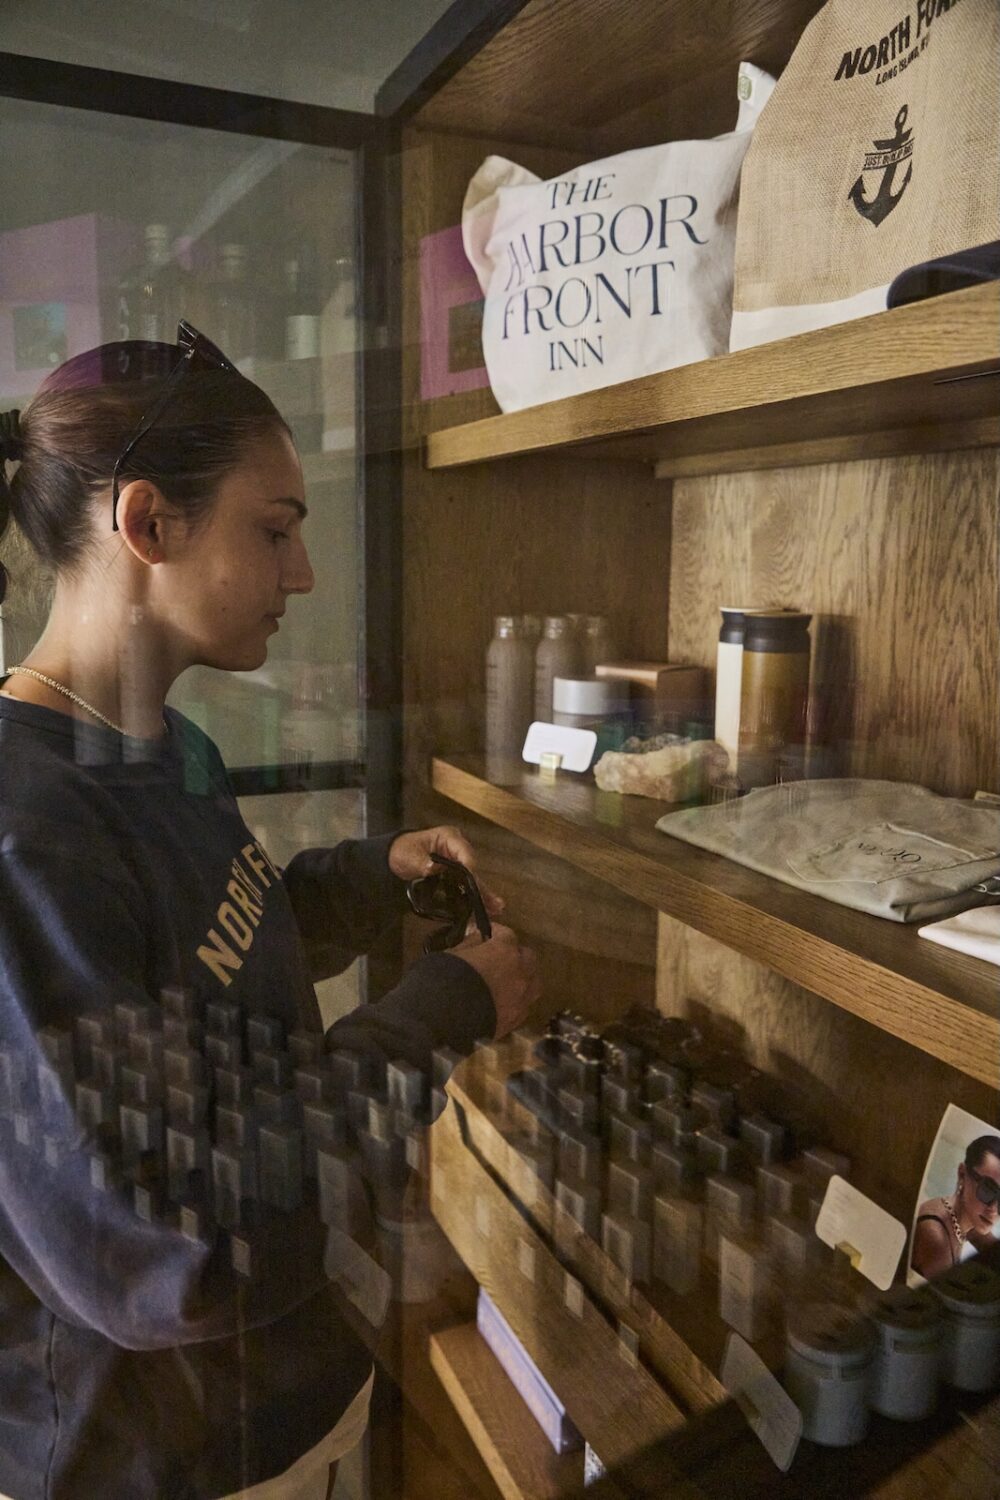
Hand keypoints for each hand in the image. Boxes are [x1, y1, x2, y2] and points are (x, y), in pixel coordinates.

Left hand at [389, 825, 504, 918]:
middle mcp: (457, 849)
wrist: (393, 857)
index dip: (469, 869)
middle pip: (472, 868)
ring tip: (496, 908)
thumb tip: (433, 869)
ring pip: (472, 879)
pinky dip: (474, 895)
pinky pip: (465, 885)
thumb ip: (423, 863)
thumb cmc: (402, 851)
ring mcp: (457, 862)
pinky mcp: (454, 874)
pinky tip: (487, 907)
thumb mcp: (410, 856)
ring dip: (482, 893)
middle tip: (494, 902)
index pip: (465, 853)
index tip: (471, 886)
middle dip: (481, 886)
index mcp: (449, 837)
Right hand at [448, 923, 540, 1037]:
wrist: (445, 1019)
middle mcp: (519, 972)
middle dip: (515, 954)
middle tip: (500, 957)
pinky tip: (504, 1003)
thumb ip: (471, 944)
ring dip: (524, 978)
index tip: (488, 934)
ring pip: (534, 982)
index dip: (496, 933)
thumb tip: (478, 939)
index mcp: (503, 951)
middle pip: (527, 956)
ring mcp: (521, 997)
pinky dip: (517, 1001)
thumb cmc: (445, 979)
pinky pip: (524, 1005)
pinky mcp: (516, 1020)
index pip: (507, 934)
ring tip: (509, 981)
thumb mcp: (454, 953)